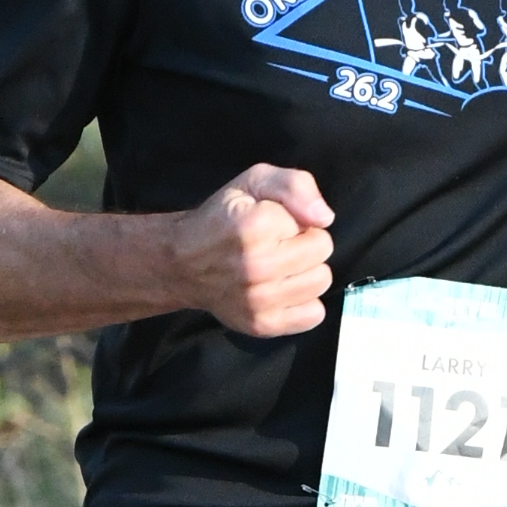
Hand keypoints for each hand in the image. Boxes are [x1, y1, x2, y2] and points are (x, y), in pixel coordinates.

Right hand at [168, 164, 334, 336]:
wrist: (181, 264)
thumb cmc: (221, 218)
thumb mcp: (254, 181)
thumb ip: (294, 186)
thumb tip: (324, 218)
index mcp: (255, 226)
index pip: (316, 225)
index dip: (297, 221)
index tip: (273, 224)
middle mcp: (257, 266)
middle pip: (322, 252)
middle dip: (305, 244)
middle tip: (278, 245)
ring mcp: (259, 300)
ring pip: (320, 282)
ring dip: (306, 272)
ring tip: (281, 267)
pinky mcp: (262, 325)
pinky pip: (314, 315)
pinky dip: (304, 302)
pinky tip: (283, 290)